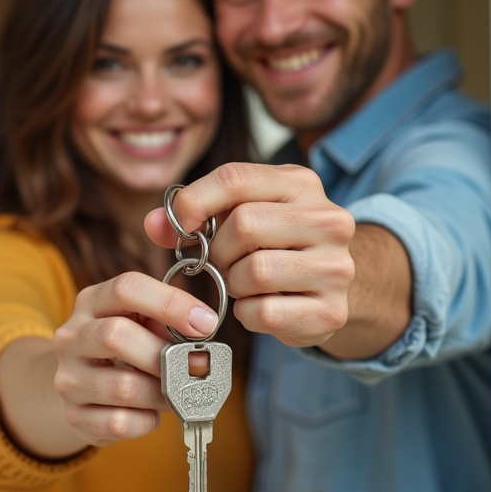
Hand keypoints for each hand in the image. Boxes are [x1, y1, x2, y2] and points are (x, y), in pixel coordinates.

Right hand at [52, 272, 219, 445]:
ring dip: (161, 393)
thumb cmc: (123, 350)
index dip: (171, 303)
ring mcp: (68, 379)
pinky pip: (119, 423)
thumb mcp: (140, 323)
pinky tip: (149, 413)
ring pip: (123, 387)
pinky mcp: (74, 417)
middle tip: (193, 367)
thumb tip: (203, 338)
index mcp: (91, 302)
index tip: (206, 323)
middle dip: (165, 354)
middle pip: (116, 335)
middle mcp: (72, 337)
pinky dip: (146, 420)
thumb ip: (168, 323)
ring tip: (176, 394)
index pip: (126, 288)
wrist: (78, 387)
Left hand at [144, 163, 355, 347]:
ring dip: (234, 284)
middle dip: (219, 250)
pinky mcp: (332, 311)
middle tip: (224, 262)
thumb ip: (193, 214)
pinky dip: (248, 314)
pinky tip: (259, 306)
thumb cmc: (272, 247)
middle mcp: (329, 219)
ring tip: (244, 283)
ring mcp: (336, 266)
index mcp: (301, 184)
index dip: (196, 201)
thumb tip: (154, 224)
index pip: (236, 177)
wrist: (326, 292)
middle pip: (244, 225)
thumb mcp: (239, 216)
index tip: (181, 226)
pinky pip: (265, 311)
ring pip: (255, 271)